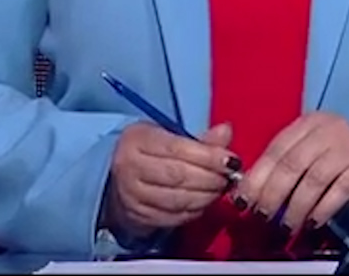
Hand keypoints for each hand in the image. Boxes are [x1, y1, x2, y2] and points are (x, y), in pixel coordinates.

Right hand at [102, 121, 240, 237]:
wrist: (118, 179)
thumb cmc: (150, 153)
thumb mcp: (169, 136)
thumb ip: (199, 139)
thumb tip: (225, 132)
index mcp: (137, 139)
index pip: (176, 149)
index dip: (208, 156)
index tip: (231, 161)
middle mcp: (129, 167)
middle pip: (178, 175)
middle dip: (210, 178)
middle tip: (229, 177)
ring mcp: (132, 195)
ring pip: (177, 199)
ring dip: (206, 196)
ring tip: (220, 189)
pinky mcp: (139, 217)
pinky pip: (174, 217)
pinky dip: (195, 210)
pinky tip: (205, 201)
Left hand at [237, 111, 348, 232]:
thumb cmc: (337, 170)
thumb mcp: (308, 162)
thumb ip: (282, 170)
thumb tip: (246, 194)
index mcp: (308, 124)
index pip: (275, 149)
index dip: (257, 178)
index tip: (243, 202)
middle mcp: (329, 127)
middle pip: (292, 163)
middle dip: (272, 194)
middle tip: (263, 217)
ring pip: (314, 178)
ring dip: (295, 207)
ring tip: (287, 227)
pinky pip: (340, 190)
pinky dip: (322, 209)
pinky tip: (312, 223)